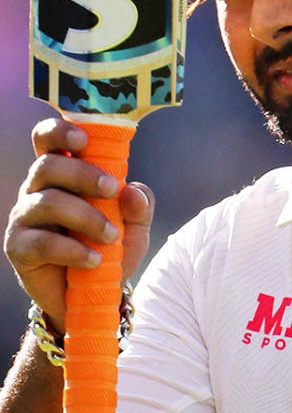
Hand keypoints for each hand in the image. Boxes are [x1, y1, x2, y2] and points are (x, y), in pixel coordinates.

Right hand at [3, 119, 154, 333]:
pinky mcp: (18, 247)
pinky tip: (94, 260)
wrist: (93, 292)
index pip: (47, 140)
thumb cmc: (112, 247)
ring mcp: (24, 217)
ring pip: (47, 202)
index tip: (84, 140)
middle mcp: (37, 189)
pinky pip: (42, 242)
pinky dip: (73, 250)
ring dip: (86, 217)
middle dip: (84, 174)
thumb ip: (139, 206)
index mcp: (62, 173)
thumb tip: (133, 191)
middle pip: (48, 165)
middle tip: (111, 190)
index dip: (60, 132)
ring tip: (110, 237)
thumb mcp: (135, 226)